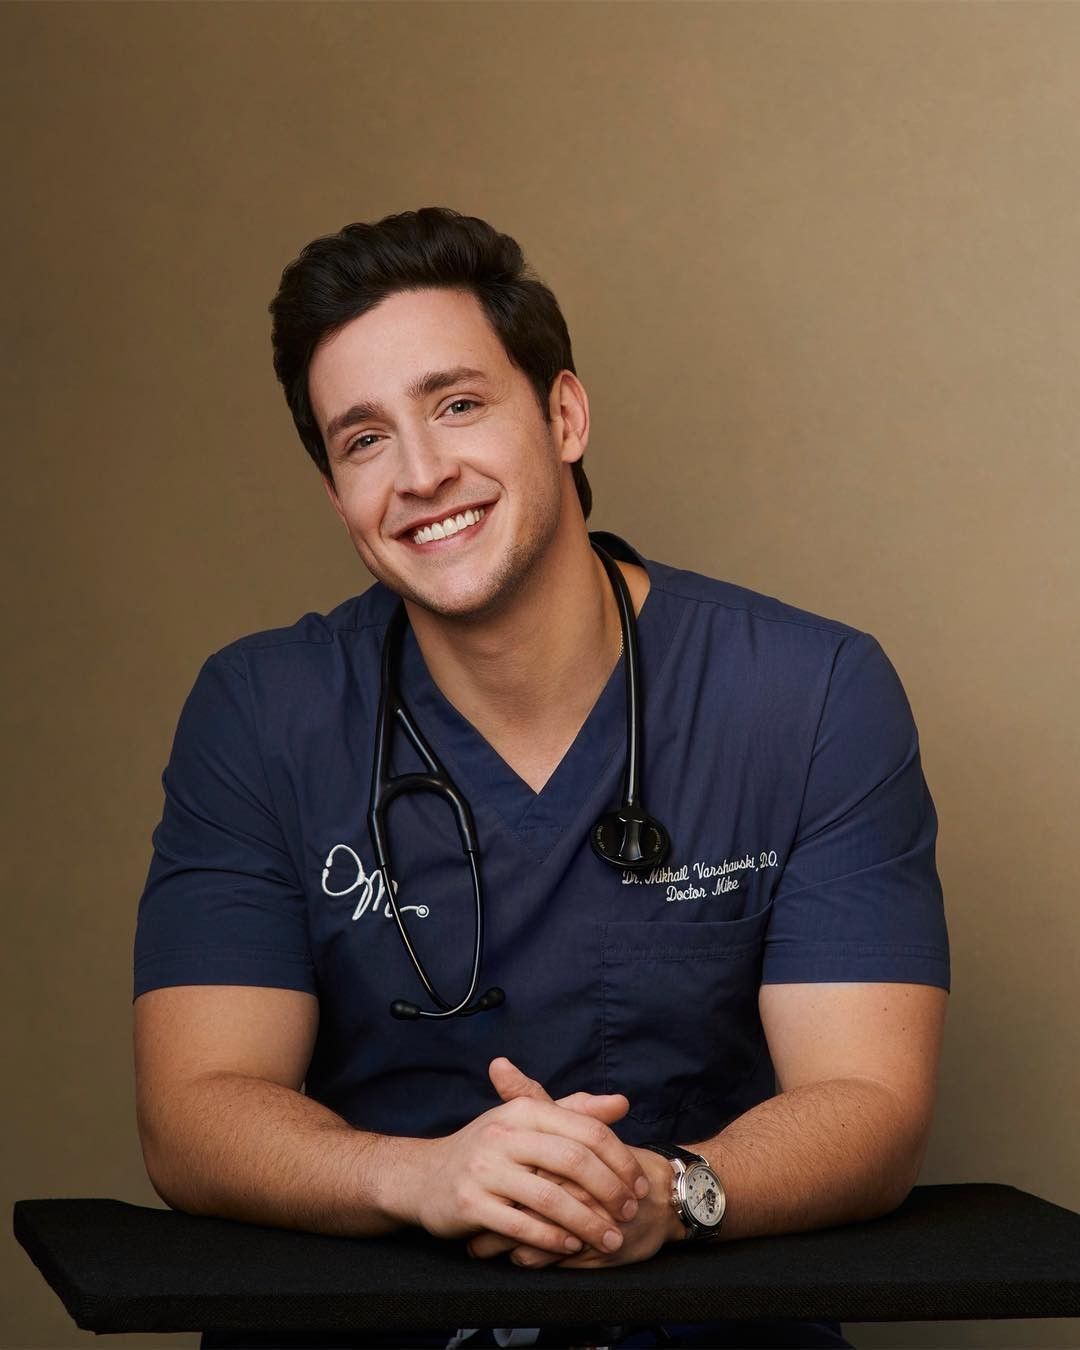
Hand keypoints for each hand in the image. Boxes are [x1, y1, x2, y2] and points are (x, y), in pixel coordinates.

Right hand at [466, 1062, 681, 1267]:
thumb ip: (575, 1112)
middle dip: (610, 1192)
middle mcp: (504, 1135)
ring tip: (610, 1240)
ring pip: (550, 1198)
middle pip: (573, 1162)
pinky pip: (522, 1225)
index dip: (619, 1158)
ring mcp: (485, 1169)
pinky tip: (571, 1247)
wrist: (424, 1175)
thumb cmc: (488, 1149)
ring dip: (587, 1224)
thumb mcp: (527, 1121)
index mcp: (524, 1110)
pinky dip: (552, 1239)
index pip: (585, 1130)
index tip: (639, 1184)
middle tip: (630, 1214)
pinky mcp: (471, 1204)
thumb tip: (622, 1104)